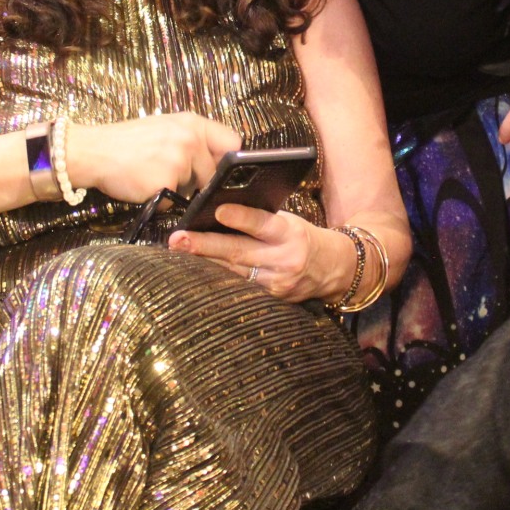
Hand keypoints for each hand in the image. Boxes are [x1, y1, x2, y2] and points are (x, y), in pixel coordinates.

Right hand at [67, 113, 239, 205]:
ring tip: (151, 175)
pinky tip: (144, 186)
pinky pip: (173, 203)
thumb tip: (216, 159)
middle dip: (197, 180)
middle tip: (170, 174)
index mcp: (192, 123)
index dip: (227, 159)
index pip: (233, 142)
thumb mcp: (164, 127)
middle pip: (213, 173)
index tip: (218, 168)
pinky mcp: (167, 184)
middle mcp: (190, 140)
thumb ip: (192, 138)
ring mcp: (180, 162)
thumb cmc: (127, 141)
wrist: (93, 151)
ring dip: (177, 190)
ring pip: (192, 189)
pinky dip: (161, 201)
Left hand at [168, 206, 328, 301]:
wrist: (331, 268)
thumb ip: (260, 220)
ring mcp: (276, 283)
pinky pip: (238, 287)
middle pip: (239, 252)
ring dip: (203, 263)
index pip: (263, 224)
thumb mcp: (288, 222)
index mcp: (290, 233)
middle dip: (205, 246)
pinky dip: (217, 278)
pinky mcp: (271, 299)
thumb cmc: (301, 237)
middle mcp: (284, 260)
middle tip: (178, 240)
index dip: (241, 218)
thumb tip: (218, 213)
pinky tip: (196, 272)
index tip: (218, 210)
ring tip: (178, 253)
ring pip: (233, 273)